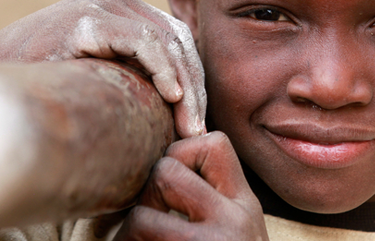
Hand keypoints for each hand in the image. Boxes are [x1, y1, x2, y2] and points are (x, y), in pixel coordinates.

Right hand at [0, 0, 205, 137]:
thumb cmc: (47, 90)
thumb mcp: (102, 72)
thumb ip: (135, 69)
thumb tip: (183, 99)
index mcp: (120, 7)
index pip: (175, 38)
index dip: (193, 78)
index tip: (198, 120)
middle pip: (177, 38)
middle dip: (194, 86)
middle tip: (199, 129)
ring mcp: (101, 3)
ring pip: (167, 41)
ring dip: (185, 87)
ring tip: (189, 126)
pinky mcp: (87, 19)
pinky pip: (143, 42)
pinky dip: (164, 69)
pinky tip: (171, 97)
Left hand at [115, 131, 268, 240]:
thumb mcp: (240, 231)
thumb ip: (213, 199)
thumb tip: (163, 165)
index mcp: (245, 203)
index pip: (212, 143)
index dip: (180, 155)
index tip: (171, 191)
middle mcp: (235, 219)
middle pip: (166, 170)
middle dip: (145, 196)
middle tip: (142, 225)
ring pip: (141, 216)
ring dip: (128, 234)